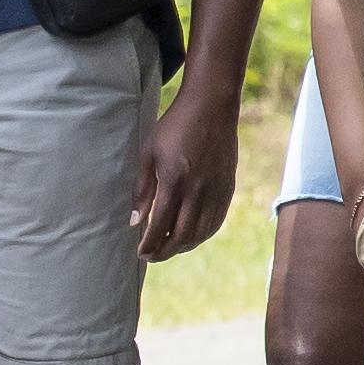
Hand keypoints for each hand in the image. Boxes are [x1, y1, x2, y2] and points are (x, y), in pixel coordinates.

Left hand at [128, 89, 238, 262]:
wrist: (211, 107)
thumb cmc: (174, 127)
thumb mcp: (148, 153)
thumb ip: (142, 189)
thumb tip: (135, 222)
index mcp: (175, 180)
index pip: (160, 224)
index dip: (149, 243)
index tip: (140, 252)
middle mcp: (198, 190)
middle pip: (182, 235)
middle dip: (164, 252)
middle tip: (151, 257)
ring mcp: (216, 190)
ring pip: (201, 233)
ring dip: (183, 247)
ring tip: (167, 248)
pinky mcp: (227, 188)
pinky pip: (215, 222)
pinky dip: (202, 235)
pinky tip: (190, 237)